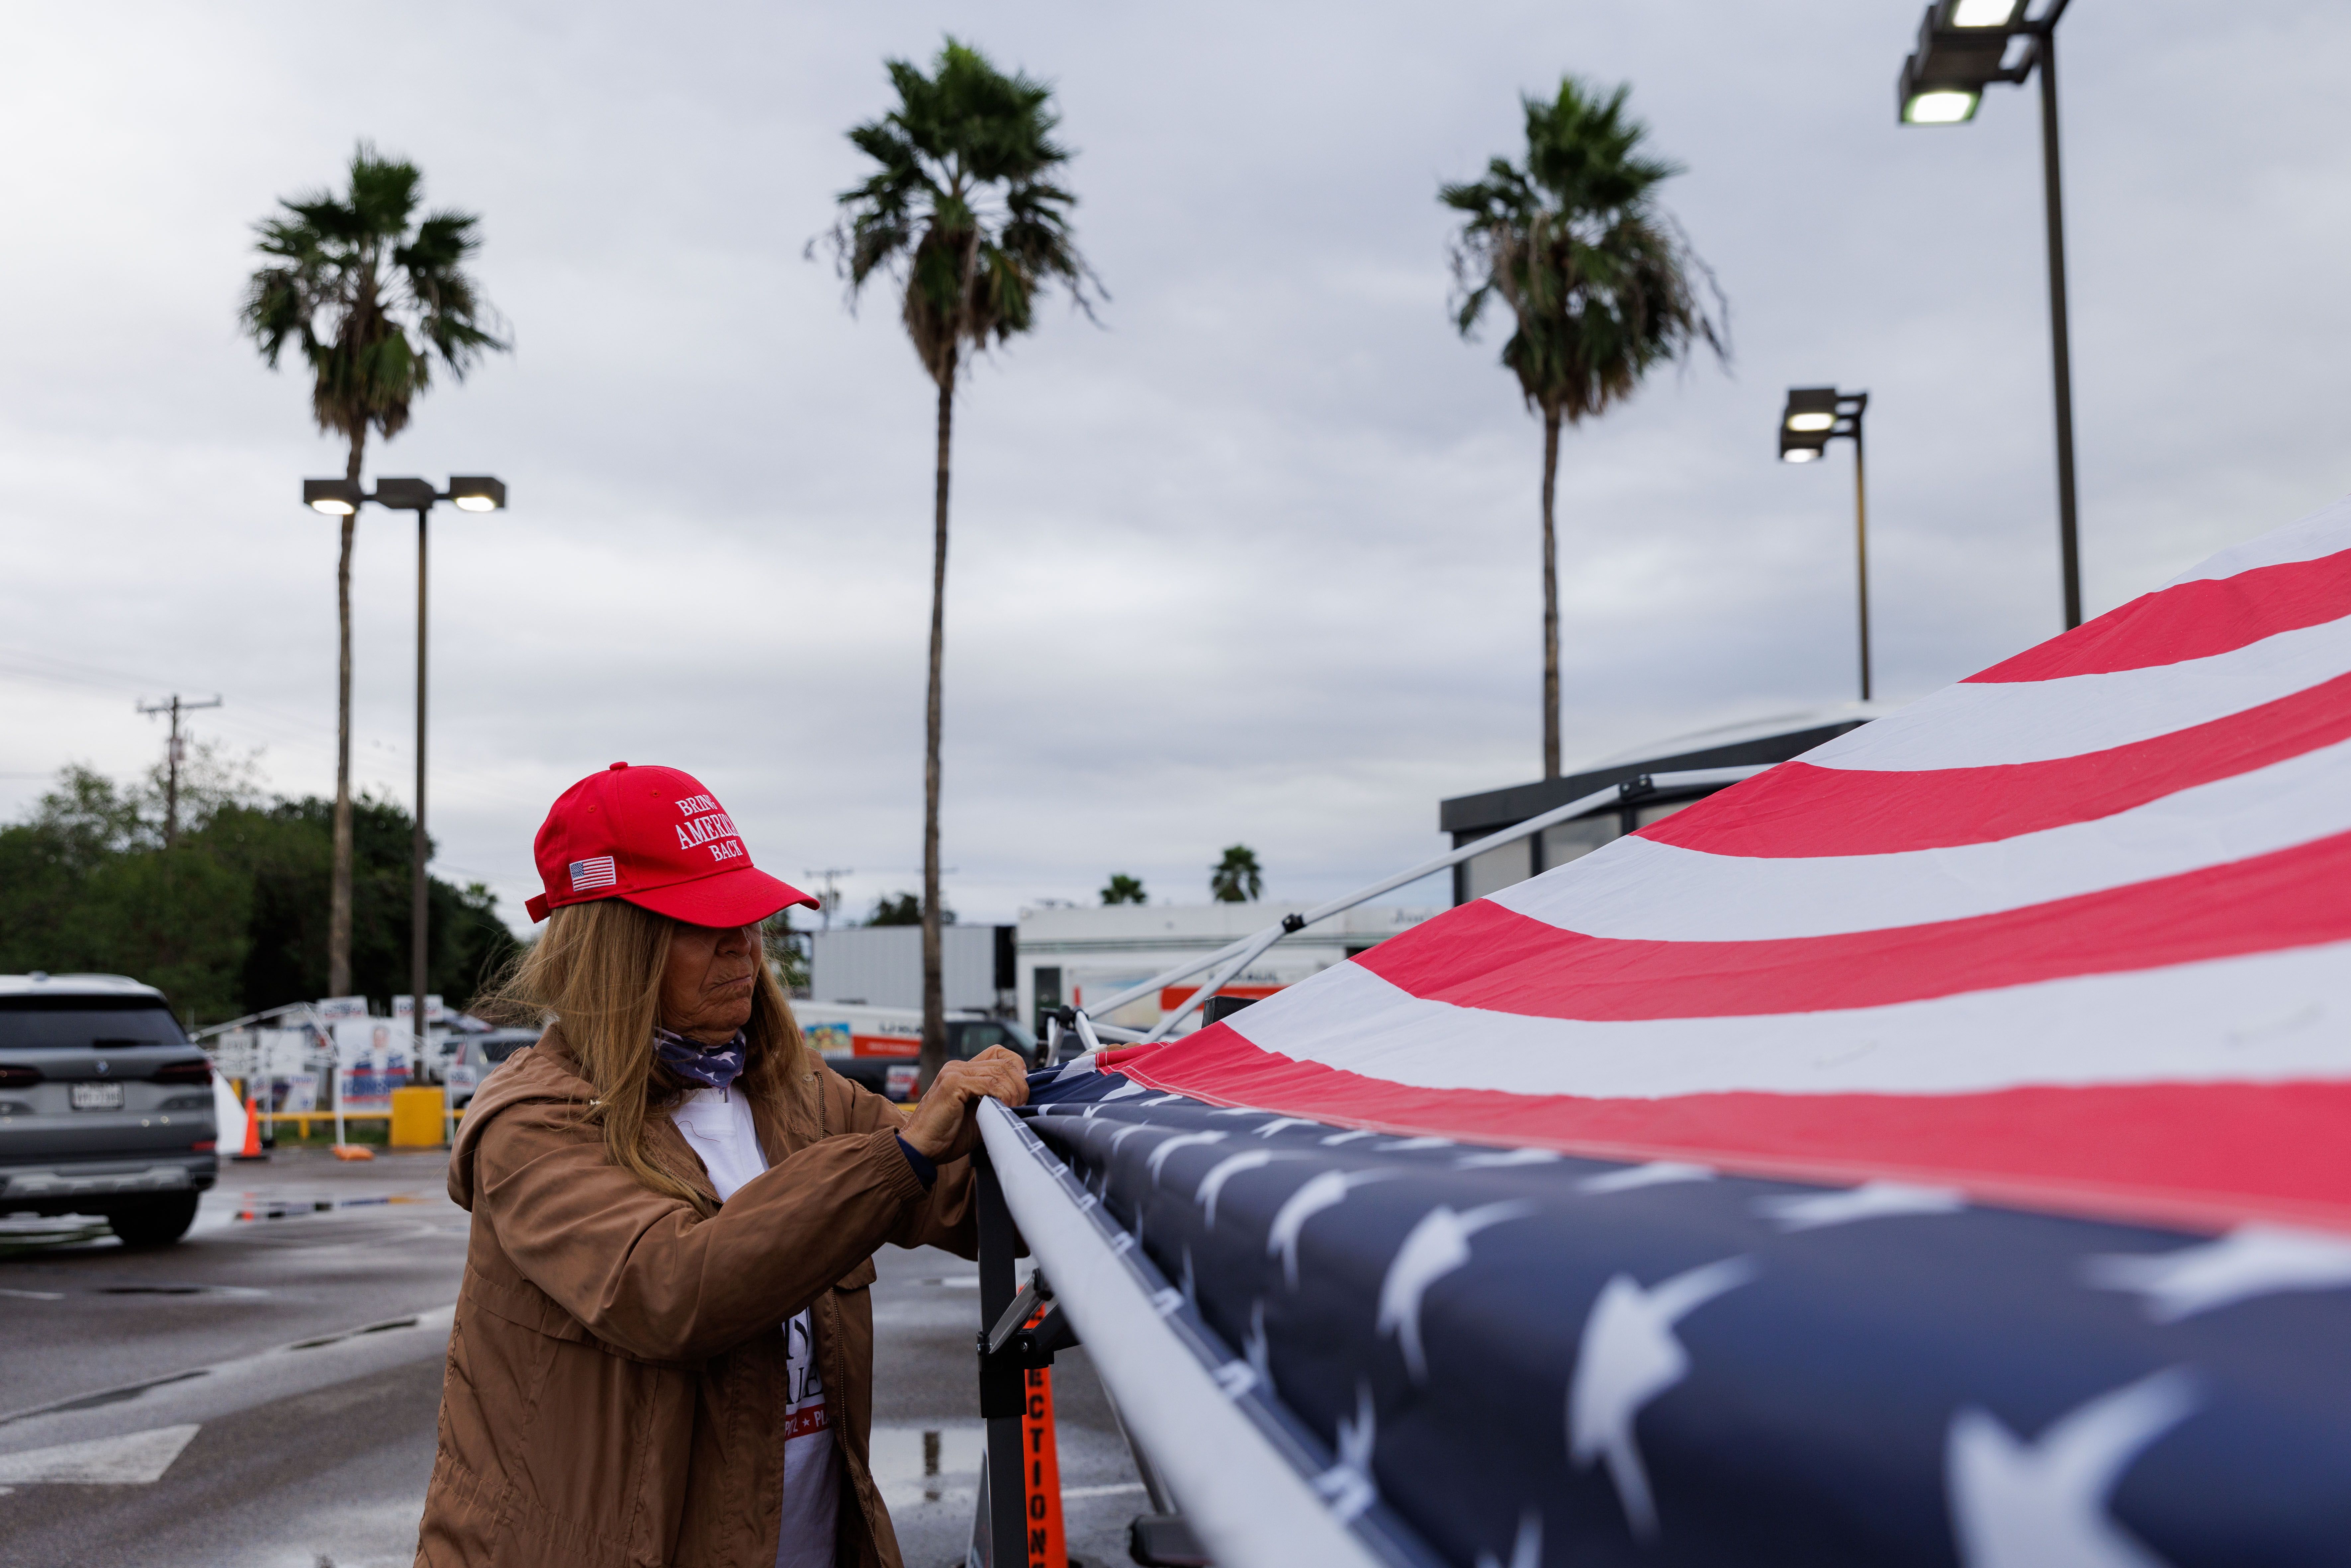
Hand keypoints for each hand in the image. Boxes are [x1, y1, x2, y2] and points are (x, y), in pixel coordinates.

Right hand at [900, 1046, 1029, 1161]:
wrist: (921, 1149)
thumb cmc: (948, 1136)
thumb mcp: (978, 1113)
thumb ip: (995, 1099)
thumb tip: (1022, 1095)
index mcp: (963, 1071)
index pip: (998, 1053)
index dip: (1016, 1066)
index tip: (1023, 1089)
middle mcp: (957, 1067)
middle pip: (1003, 1062)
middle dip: (1020, 1084)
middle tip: (1022, 1105)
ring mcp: (953, 1073)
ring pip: (999, 1071)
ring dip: (1014, 1092)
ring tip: (1013, 1110)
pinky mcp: (952, 1084)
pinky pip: (989, 1084)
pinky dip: (1003, 1096)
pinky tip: (1001, 1109)